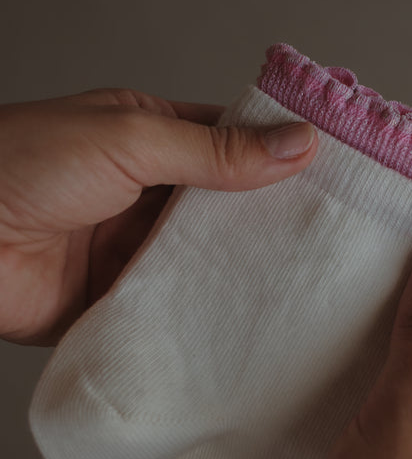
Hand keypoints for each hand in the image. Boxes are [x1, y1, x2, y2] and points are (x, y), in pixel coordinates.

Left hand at [0, 88, 316, 344]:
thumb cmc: (20, 164)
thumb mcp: (129, 139)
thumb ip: (213, 150)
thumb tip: (296, 144)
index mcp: (149, 138)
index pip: (230, 144)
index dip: (278, 158)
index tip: (332, 176)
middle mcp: (146, 194)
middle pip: (223, 209)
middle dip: (266, 223)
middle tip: (327, 238)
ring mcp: (133, 249)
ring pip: (203, 261)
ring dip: (237, 272)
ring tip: (299, 282)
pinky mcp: (121, 299)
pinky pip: (173, 306)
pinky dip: (202, 313)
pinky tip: (243, 319)